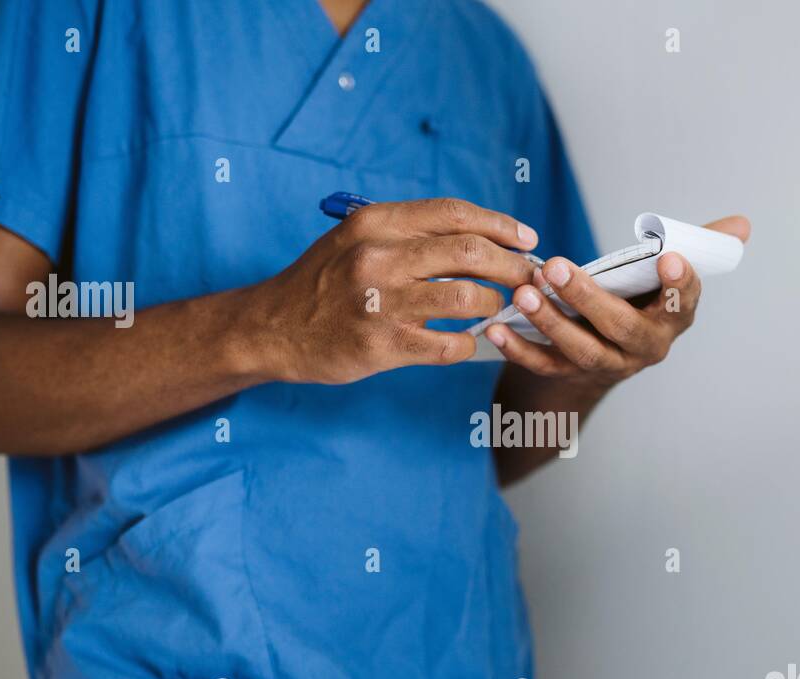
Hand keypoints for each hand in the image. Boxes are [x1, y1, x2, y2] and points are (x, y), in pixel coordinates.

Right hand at [253, 198, 538, 383]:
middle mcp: (379, 256)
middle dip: (511, 266)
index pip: (454, 214)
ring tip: (494, 309)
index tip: (526, 239)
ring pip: (466, 297)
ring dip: (492, 305)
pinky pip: (448, 345)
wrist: (272, 328)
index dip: (500, 225)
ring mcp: (381, 302)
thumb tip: (479, 237)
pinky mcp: (382, 344)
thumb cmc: (323, 282)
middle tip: (527, 278)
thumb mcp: (356, 238)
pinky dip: (467, 343)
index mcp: (376, 222)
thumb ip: (409, 232)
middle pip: (470, 252)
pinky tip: (465, 341)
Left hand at [484, 216, 749, 387]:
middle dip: (588, 298)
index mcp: (672, 321)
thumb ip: (698, 245)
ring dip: (551, 323)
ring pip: (581, 350)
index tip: (671, 259)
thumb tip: (742, 223)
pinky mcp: (570, 375)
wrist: (606, 356)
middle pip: (621, 327)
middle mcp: (643, 348)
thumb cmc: (638, 301)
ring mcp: (606, 366)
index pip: (684, 304)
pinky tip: (498, 327)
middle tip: (556, 267)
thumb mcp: (666, 276)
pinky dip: (520, 349)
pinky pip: (544, 366)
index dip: (681, 285)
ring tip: (526, 294)